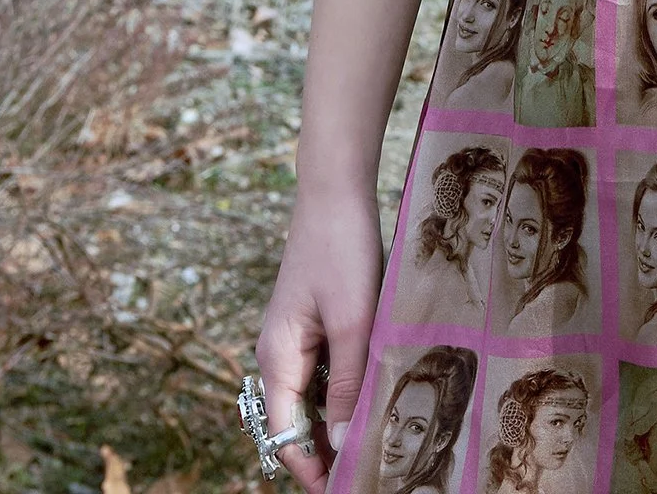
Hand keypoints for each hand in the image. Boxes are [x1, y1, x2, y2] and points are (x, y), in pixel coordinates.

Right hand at [255, 183, 383, 489]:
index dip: (313, 468)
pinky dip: (345, 389)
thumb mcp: (352, 320)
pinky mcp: (312, 324)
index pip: (286, 436)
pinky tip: (375, 392)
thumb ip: (347, 384)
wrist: (336, 192)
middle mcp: (278, 356)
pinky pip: (323, 372)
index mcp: (278, 360)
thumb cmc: (342, 250)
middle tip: (372, 466)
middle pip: (297, 423)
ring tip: (379, 437)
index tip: (347, 485)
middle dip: (328, 450)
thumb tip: (342, 446)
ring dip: (339, 420)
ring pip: (313, 399)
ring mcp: (294, 340)